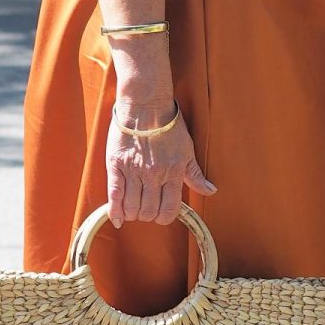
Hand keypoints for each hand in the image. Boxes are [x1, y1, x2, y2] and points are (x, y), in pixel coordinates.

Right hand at [107, 100, 216, 225]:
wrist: (146, 105)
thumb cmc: (169, 126)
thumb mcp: (187, 151)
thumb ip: (196, 175)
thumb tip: (211, 191)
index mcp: (173, 173)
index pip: (169, 210)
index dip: (164, 218)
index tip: (161, 215)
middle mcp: (154, 175)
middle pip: (149, 212)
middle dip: (148, 216)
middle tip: (146, 209)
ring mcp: (133, 171)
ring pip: (132, 207)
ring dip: (133, 213)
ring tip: (133, 208)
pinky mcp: (116, 165)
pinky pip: (114, 195)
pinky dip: (114, 211)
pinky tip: (117, 218)